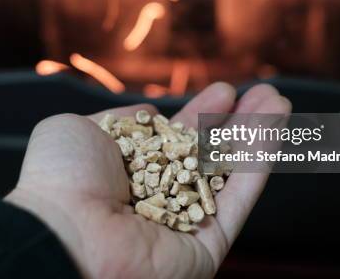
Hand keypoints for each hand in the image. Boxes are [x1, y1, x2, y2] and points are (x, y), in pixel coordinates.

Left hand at [5, 83, 290, 277]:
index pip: (175, 140)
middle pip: (208, 155)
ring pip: (229, 175)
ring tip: (278, 103)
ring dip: (257, 139)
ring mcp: (183, 224)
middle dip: (238, 123)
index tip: (225, 91)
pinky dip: (258, 165)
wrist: (63, 232)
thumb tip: (146, 112)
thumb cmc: (61, 179)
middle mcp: (159, 198)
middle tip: (265, 94)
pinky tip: (274, 131)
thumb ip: (118, 118)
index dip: (202, 115)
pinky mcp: (205, 248)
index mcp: (129, 173)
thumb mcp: (78, 129)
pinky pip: (237, 202)